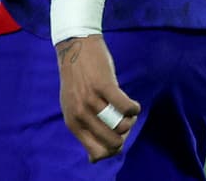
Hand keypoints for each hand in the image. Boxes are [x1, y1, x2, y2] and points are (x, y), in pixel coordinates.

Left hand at [56, 35, 140, 162]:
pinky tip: (131, 102)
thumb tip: (95, 160)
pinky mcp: (103, 85)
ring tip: (126, 109)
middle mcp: (78, 113)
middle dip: (125, 135)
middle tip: (124, 121)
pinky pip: (127, 108)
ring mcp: (90, 99)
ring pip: (122, 126)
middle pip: (113, 143)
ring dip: (131, 120)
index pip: (97, 153)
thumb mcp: (74, 107)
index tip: (117, 136)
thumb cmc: (79, 79)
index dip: (113, 149)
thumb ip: (84, 130)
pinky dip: (134, 108)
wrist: (74, 45)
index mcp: (72, 122)